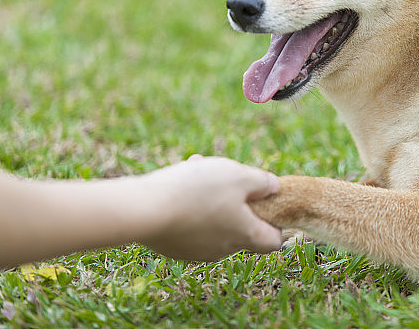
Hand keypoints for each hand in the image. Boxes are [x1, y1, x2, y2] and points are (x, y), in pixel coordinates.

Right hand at [138, 155, 281, 260]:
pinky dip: (190, 204)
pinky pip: (191, 223)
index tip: (265, 200)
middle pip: (241, 225)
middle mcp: (223, 249)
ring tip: (197, 168)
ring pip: (213, 219)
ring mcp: (197, 250)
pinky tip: (179, 181)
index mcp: (245, 235)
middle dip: (236, 198)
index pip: (273, 241)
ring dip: (210, 195)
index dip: (275, 220)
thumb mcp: (239, 175)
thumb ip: (262, 182)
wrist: (143, 210)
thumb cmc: (197, 191)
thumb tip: (274, 188)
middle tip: (224, 174)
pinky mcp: (174, 246)